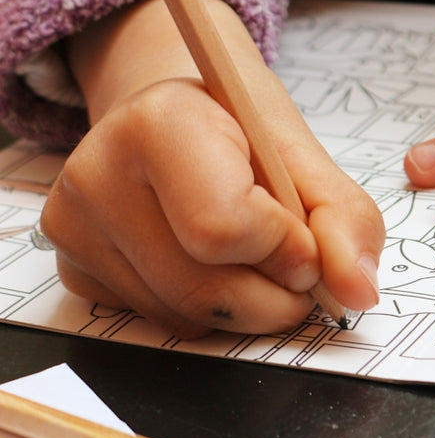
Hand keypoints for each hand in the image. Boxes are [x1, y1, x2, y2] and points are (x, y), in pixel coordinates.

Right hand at [43, 0, 382, 336]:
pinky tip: (210, 262)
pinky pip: (160, 322)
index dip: (285, 248)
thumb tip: (358, 291)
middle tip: (295, 264)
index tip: (305, 235)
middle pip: (204, 288)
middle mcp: (98, 173)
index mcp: (159, 122)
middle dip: (275, 294)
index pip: (224, 228)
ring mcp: (74, 226)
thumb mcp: (303, 151)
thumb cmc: (241, 126)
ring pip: (184, 316)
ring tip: (255, 256)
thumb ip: (343, 218)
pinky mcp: (73, 268)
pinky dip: (206, 310)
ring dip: (246, 307)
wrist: (175, 114)